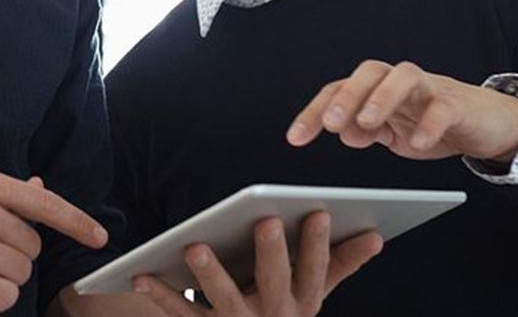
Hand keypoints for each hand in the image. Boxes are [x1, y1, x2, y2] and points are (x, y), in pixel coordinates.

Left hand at [131, 212, 381, 316]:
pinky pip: (183, 315)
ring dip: (210, 274)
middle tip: (267, 220)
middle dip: (273, 253)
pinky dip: (160, 295)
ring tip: (194, 246)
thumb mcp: (312, 295)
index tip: (320, 211)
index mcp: (302, 304)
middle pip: (274, 284)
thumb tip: (376, 236)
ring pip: (224, 301)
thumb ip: (339, 265)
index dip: (318, 244)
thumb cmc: (283, 314)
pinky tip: (141, 273)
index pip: (316, 272)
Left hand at [286, 60, 517, 161]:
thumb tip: (343, 133)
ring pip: (403, 76)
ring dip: (381, 97)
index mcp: (377, 90)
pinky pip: (442, 106)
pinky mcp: (458, 103)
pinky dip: (429, 124)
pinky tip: (417, 143)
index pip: (339, 91)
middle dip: (346, 96)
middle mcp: (399, 82)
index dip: (314, 112)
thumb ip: (367, 131)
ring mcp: (429, 89)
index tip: (295, 139)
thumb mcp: (393, 133)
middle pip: (368, 72)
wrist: (487, 123)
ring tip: (367, 124)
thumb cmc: (432, 122)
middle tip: (330, 124)